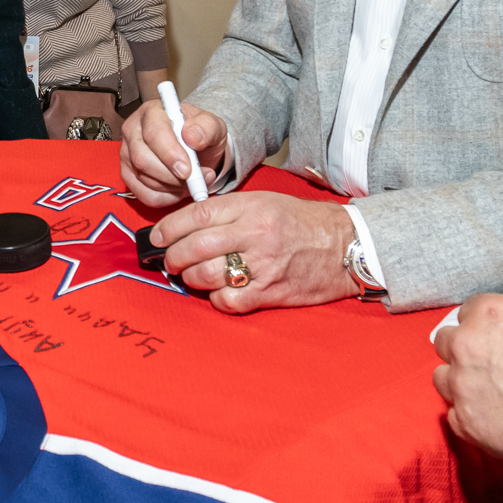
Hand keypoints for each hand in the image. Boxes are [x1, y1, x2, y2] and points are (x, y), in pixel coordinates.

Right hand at [118, 98, 229, 207]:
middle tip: (194, 181)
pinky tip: (179, 191)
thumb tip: (191, 137)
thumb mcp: (213, 126)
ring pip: (143, 178)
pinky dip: (165, 198)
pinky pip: (143, 194)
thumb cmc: (201, 134)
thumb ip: (207, 127)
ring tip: (192, 183)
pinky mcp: (128, 175)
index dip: (169, 154)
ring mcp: (127, 154)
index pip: (153, 133)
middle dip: (170, 176)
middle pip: (142, 158)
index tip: (187, 170)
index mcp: (152, 112)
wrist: (198, 149)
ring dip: (171, 187)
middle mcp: (133, 130)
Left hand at [147, 191, 356, 312]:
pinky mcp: (271, 291)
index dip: (169, 228)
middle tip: (169, 261)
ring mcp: (263, 264)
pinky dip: (217, 299)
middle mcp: (255, 234)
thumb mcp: (265, 202)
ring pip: (207, 275)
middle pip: (196, 247)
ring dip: (191, 279)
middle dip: (174, 257)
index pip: (197, 215)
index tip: (157, 237)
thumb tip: (187, 226)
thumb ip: (228, 211)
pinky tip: (220, 293)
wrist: (345, 244)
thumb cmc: (302, 222)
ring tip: (191, 277)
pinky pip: (230, 300)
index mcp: (251, 207)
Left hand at [431, 293, 502, 467]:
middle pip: (447, 341)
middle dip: (464, 350)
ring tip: (489, 394)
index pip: (469, 310)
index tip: (496, 335)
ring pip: (442, 378)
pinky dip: (470, 416)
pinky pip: (454, 414)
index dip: (484, 324)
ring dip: (460, 382)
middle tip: (490, 364)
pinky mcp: (465, 425)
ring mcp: (462, 387)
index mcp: (493, 315)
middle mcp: (468, 346)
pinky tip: (494, 420)